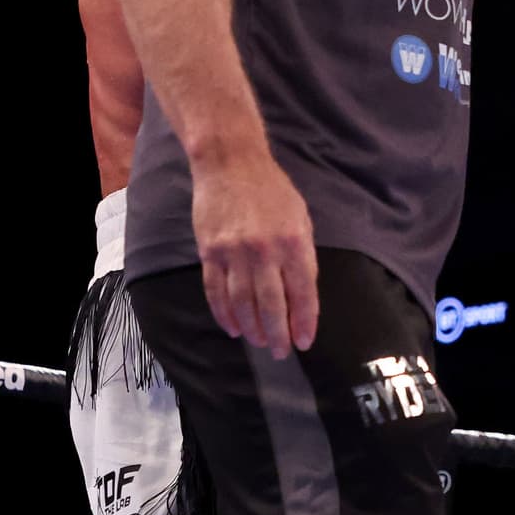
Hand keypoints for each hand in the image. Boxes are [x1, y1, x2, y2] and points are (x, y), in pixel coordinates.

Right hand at [192, 150, 318, 356]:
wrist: (230, 164)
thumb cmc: (271, 190)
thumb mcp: (301, 217)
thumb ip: (303, 254)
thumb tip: (303, 292)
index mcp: (294, 242)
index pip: (302, 293)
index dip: (304, 322)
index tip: (304, 342)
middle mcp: (265, 252)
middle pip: (272, 306)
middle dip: (278, 334)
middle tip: (281, 351)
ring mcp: (234, 253)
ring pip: (243, 304)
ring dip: (252, 329)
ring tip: (259, 342)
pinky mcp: (210, 252)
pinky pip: (216, 292)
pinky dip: (224, 314)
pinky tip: (233, 327)